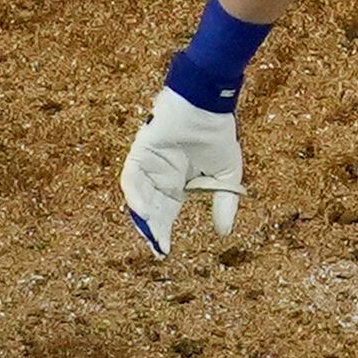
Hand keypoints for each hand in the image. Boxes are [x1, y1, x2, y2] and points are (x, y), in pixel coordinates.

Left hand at [120, 87, 243, 256]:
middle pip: (150, 209)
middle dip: (152, 230)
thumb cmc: (217, 134)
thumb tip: (223, 233)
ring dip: (141, 216)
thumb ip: (224, 203)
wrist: (209, 104)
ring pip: (137, 197)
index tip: (165, 252)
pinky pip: (131, 177)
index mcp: (176, 183)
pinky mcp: (140, 152)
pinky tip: (143, 210)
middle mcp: (159, 176)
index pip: (164, 213)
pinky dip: (134, 194)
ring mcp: (148, 164)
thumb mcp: (226, 176)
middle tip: (156, 249)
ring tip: (150, 235)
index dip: (163, 233)